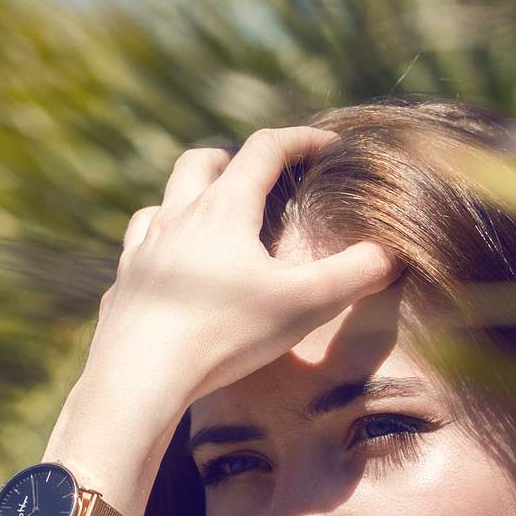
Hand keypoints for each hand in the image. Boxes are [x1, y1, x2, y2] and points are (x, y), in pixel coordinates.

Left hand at [83, 126, 401, 412]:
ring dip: (189, 199)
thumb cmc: (226, 334)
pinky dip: (160, 246)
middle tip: (260, 180)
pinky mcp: (124, 284)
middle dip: (233, 159)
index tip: (329, 145)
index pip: (265, 149)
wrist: (141, 376)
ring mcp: (143, 249)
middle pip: (200, 161)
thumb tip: (391, 253)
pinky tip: (172, 272)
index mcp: (224, 209)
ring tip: (213, 224)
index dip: (301, 139)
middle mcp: (178, 216)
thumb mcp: (305, 305)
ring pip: (162, 201)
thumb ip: (354, 274)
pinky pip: (138, 249)